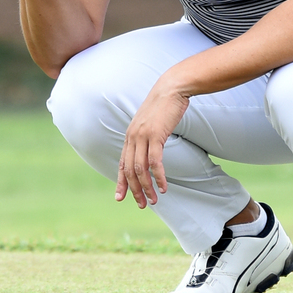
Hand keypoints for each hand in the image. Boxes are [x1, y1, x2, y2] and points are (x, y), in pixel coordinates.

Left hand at [116, 79, 189, 207]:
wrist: (172, 88)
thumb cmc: (164, 106)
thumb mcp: (150, 122)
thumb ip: (146, 136)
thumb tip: (149, 148)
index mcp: (129, 135)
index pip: (122, 163)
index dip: (121, 182)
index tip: (120, 197)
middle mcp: (132, 137)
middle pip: (130, 170)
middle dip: (135, 190)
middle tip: (142, 204)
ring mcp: (142, 136)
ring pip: (141, 169)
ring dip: (147, 187)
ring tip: (154, 200)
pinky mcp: (155, 135)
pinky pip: (155, 162)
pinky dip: (159, 177)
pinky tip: (163, 187)